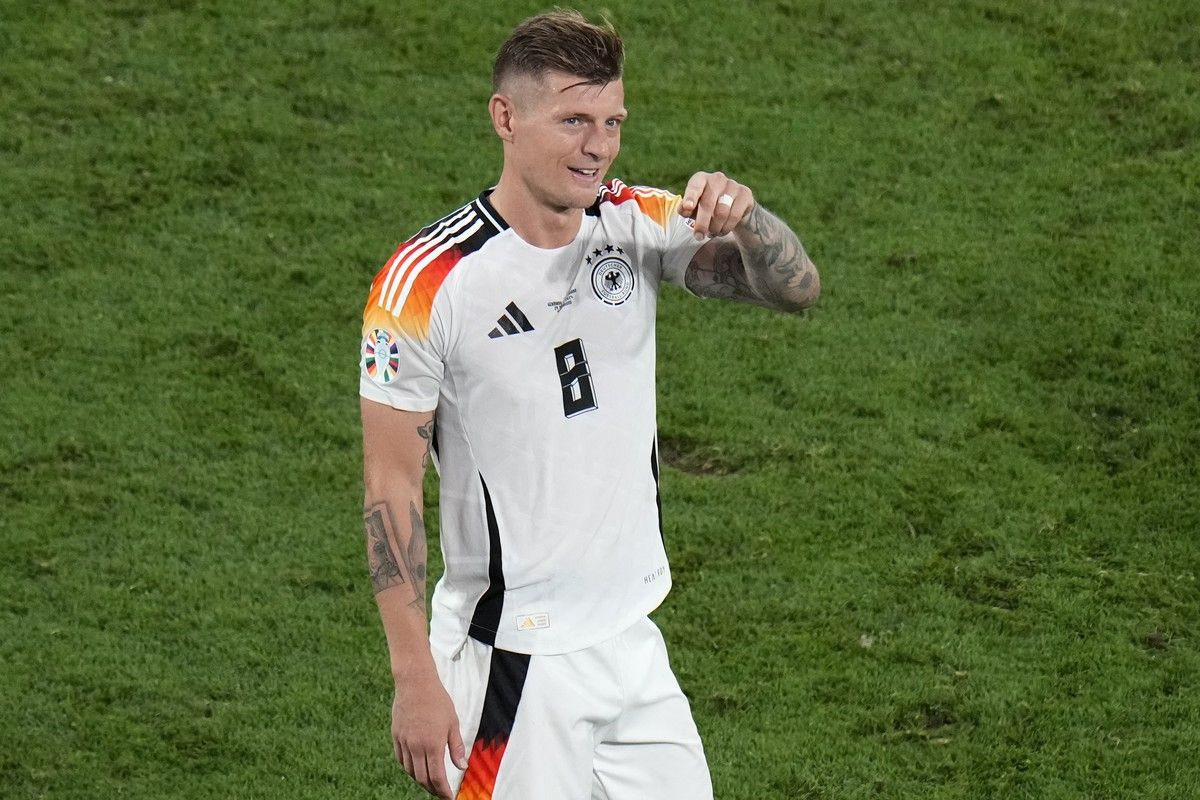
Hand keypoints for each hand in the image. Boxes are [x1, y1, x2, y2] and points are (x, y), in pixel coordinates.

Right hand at [391, 670, 467, 798]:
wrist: (415, 683)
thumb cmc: (437, 701)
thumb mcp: (453, 723)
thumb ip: (456, 747)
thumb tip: (462, 767)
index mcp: (432, 744)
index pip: (437, 777)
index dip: (443, 791)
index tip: (449, 796)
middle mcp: (416, 747)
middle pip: (422, 778)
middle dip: (432, 789)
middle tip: (441, 792)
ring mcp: (404, 742)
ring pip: (410, 771)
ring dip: (420, 781)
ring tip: (430, 783)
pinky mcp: (396, 736)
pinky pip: (401, 760)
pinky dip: (409, 769)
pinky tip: (416, 769)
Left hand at [679, 171, 754, 238]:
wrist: (733, 206)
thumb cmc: (707, 207)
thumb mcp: (694, 208)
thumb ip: (686, 209)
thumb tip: (684, 209)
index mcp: (701, 179)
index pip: (695, 187)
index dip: (690, 197)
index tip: (687, 208)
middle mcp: (717, 178)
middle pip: (708, 203)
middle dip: (702, 223)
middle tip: (699, 237)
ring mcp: (732, 184)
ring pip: (722, 212)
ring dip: (715, 227)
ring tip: (712, 233)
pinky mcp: (745, 193)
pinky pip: (734, 215)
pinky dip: (726, 227)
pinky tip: (723, 231)